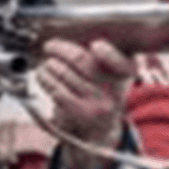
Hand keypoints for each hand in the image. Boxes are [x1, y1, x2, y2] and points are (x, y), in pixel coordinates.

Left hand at [37, 39, 135, 168]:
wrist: (101, 128)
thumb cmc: (103, 91)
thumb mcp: (113, 73)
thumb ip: (102, 55)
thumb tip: (72, 40)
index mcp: (126, 74)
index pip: (122, 64)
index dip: (108, 54)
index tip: (95, 46)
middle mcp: (115, 91)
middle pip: (83, 61)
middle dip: (62, 49)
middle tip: (50, 46)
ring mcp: (96, 105)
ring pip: (65, 73)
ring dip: (50, 64)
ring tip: (46, 63)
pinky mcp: (79, 113)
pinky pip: (56, 90)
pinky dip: (45, 78)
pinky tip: (43, 75)